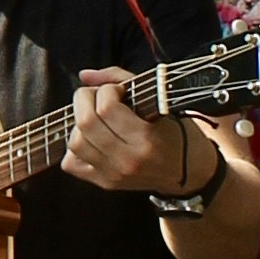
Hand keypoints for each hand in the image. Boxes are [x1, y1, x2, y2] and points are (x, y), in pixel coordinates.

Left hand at [64, 69, 202, 199]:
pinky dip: (74, 148)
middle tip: (97, 97)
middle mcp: (127, 160)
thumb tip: (85, 75)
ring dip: (78, 124)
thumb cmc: (175, 133)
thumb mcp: (159, 101)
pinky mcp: (105, 183)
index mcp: (145, 139)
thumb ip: (120, 79)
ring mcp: (114, 174)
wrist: (188, 173)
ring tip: (94, 118)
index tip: (116, 90)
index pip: (106, 108)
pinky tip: (91, 139)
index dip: (105, 90)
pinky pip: (71, 163)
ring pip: (75, 142)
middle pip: (85, 123)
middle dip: (84, 99)